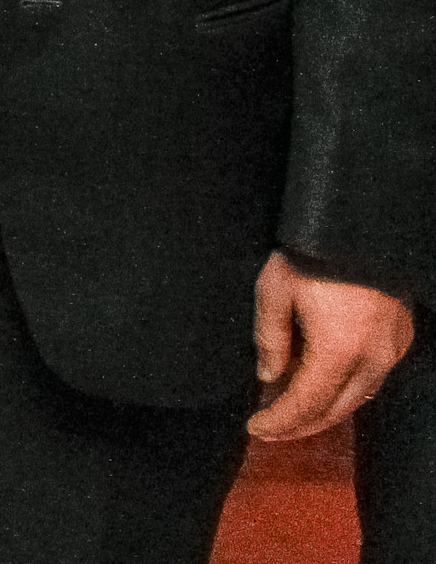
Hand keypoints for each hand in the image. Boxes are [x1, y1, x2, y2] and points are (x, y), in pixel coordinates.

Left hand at [250, 253, 413, 439]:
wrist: (358, 226)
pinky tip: (324, 385)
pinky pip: (372, 378)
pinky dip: (345, 390)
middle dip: (301, 425)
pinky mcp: (399, 338)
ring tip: (292, 411)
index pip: (307, 404)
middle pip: (336, 410)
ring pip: (358, 398)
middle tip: (271, 428)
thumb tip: (269, 376)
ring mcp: (391, 350)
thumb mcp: (275, 291)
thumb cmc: (312, 253)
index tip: (256, 428)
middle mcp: (372, 358)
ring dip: (325, 410)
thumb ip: (270, 339)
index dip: (280, 421)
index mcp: (340, 350)